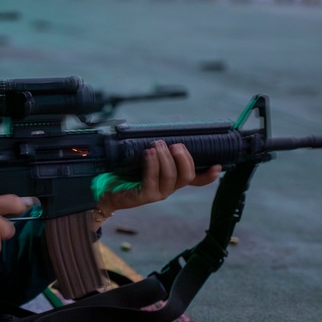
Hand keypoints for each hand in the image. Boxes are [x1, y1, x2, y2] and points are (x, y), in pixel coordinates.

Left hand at [95, 140, 220, 215]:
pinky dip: (152, 164)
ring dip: (166, 159)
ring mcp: (158, 193)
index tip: (217, 166)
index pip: (196, 180)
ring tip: (157, 145)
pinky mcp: (145, 196)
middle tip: (176, 144)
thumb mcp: (145, 155)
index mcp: (172, 178)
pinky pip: (153, 180)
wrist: (104, 188)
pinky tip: (148, 153)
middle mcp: (168, 187)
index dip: (208, 175)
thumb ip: (159, 146)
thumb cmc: (124, 170)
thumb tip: (173, 125)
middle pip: (187, 176)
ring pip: (171, 177)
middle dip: (184, 159)